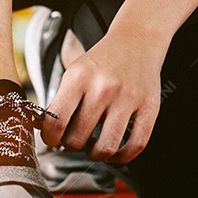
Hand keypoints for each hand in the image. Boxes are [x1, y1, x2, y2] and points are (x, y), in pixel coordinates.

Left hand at [39, 30, 164, 163]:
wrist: (136, 40)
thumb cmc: (101, 61)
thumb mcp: (74, 73)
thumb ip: (60, 102)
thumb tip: (48, 134)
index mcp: (79, 78)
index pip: (56, 122)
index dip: (50, 139)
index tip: (51, 141)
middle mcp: (103, 88)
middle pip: (78, 138)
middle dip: (72, 145)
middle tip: (74, 140)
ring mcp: (128, 99)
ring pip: (106, 147)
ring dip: (95, 155)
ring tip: (93, 147)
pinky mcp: (150, 108)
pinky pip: (136, 145)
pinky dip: (122, 157)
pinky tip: (114, 153)